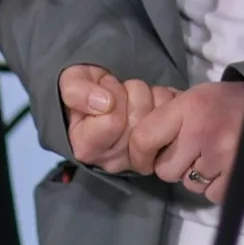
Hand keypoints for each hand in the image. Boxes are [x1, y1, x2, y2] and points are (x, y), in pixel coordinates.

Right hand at [60, 66, 176, 172]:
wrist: (100, 96)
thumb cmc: (83, 91)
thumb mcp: (71, 84)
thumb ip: (78, 92)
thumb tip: (105, 104)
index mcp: (86, 148)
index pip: (114, 121)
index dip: (112, 97)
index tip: (102, 93)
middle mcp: (112, 160)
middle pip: (138, 119)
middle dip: (130, 94)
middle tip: (118, 95)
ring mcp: (138, 158)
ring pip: (158, 114)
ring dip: (147, 95)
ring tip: (131, 98)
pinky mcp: (160, 150)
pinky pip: (172, 114)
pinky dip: (164, 100)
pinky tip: (149, 102)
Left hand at [126, 81, 243, 205]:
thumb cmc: (225, 102)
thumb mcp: (193, 98)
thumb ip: (167, 119)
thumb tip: (138, 147)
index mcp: (189, 107)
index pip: (144, 139)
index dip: (140, 154)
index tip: (148, 158)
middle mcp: (203, 133)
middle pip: (166, 171)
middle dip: (175, 165)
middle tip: (191, 151)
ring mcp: (223, 157)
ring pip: (190, 186)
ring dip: (198, 176)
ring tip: (213, 155)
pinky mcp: (240, 176)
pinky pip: (212, 195)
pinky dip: (217, 186)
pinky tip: (227, 166)